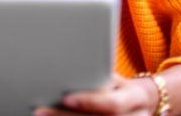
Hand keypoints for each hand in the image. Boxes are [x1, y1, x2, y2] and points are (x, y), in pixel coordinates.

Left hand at [34, 73, 157, 115]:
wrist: (141, 103)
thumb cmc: (119, 85)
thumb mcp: (114, 78)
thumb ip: (97, 77)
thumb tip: (63, 69)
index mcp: (135, 98)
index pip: (112, 104)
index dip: (89, 102)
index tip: (65, 98)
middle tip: (39, 111)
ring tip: (40, 115)